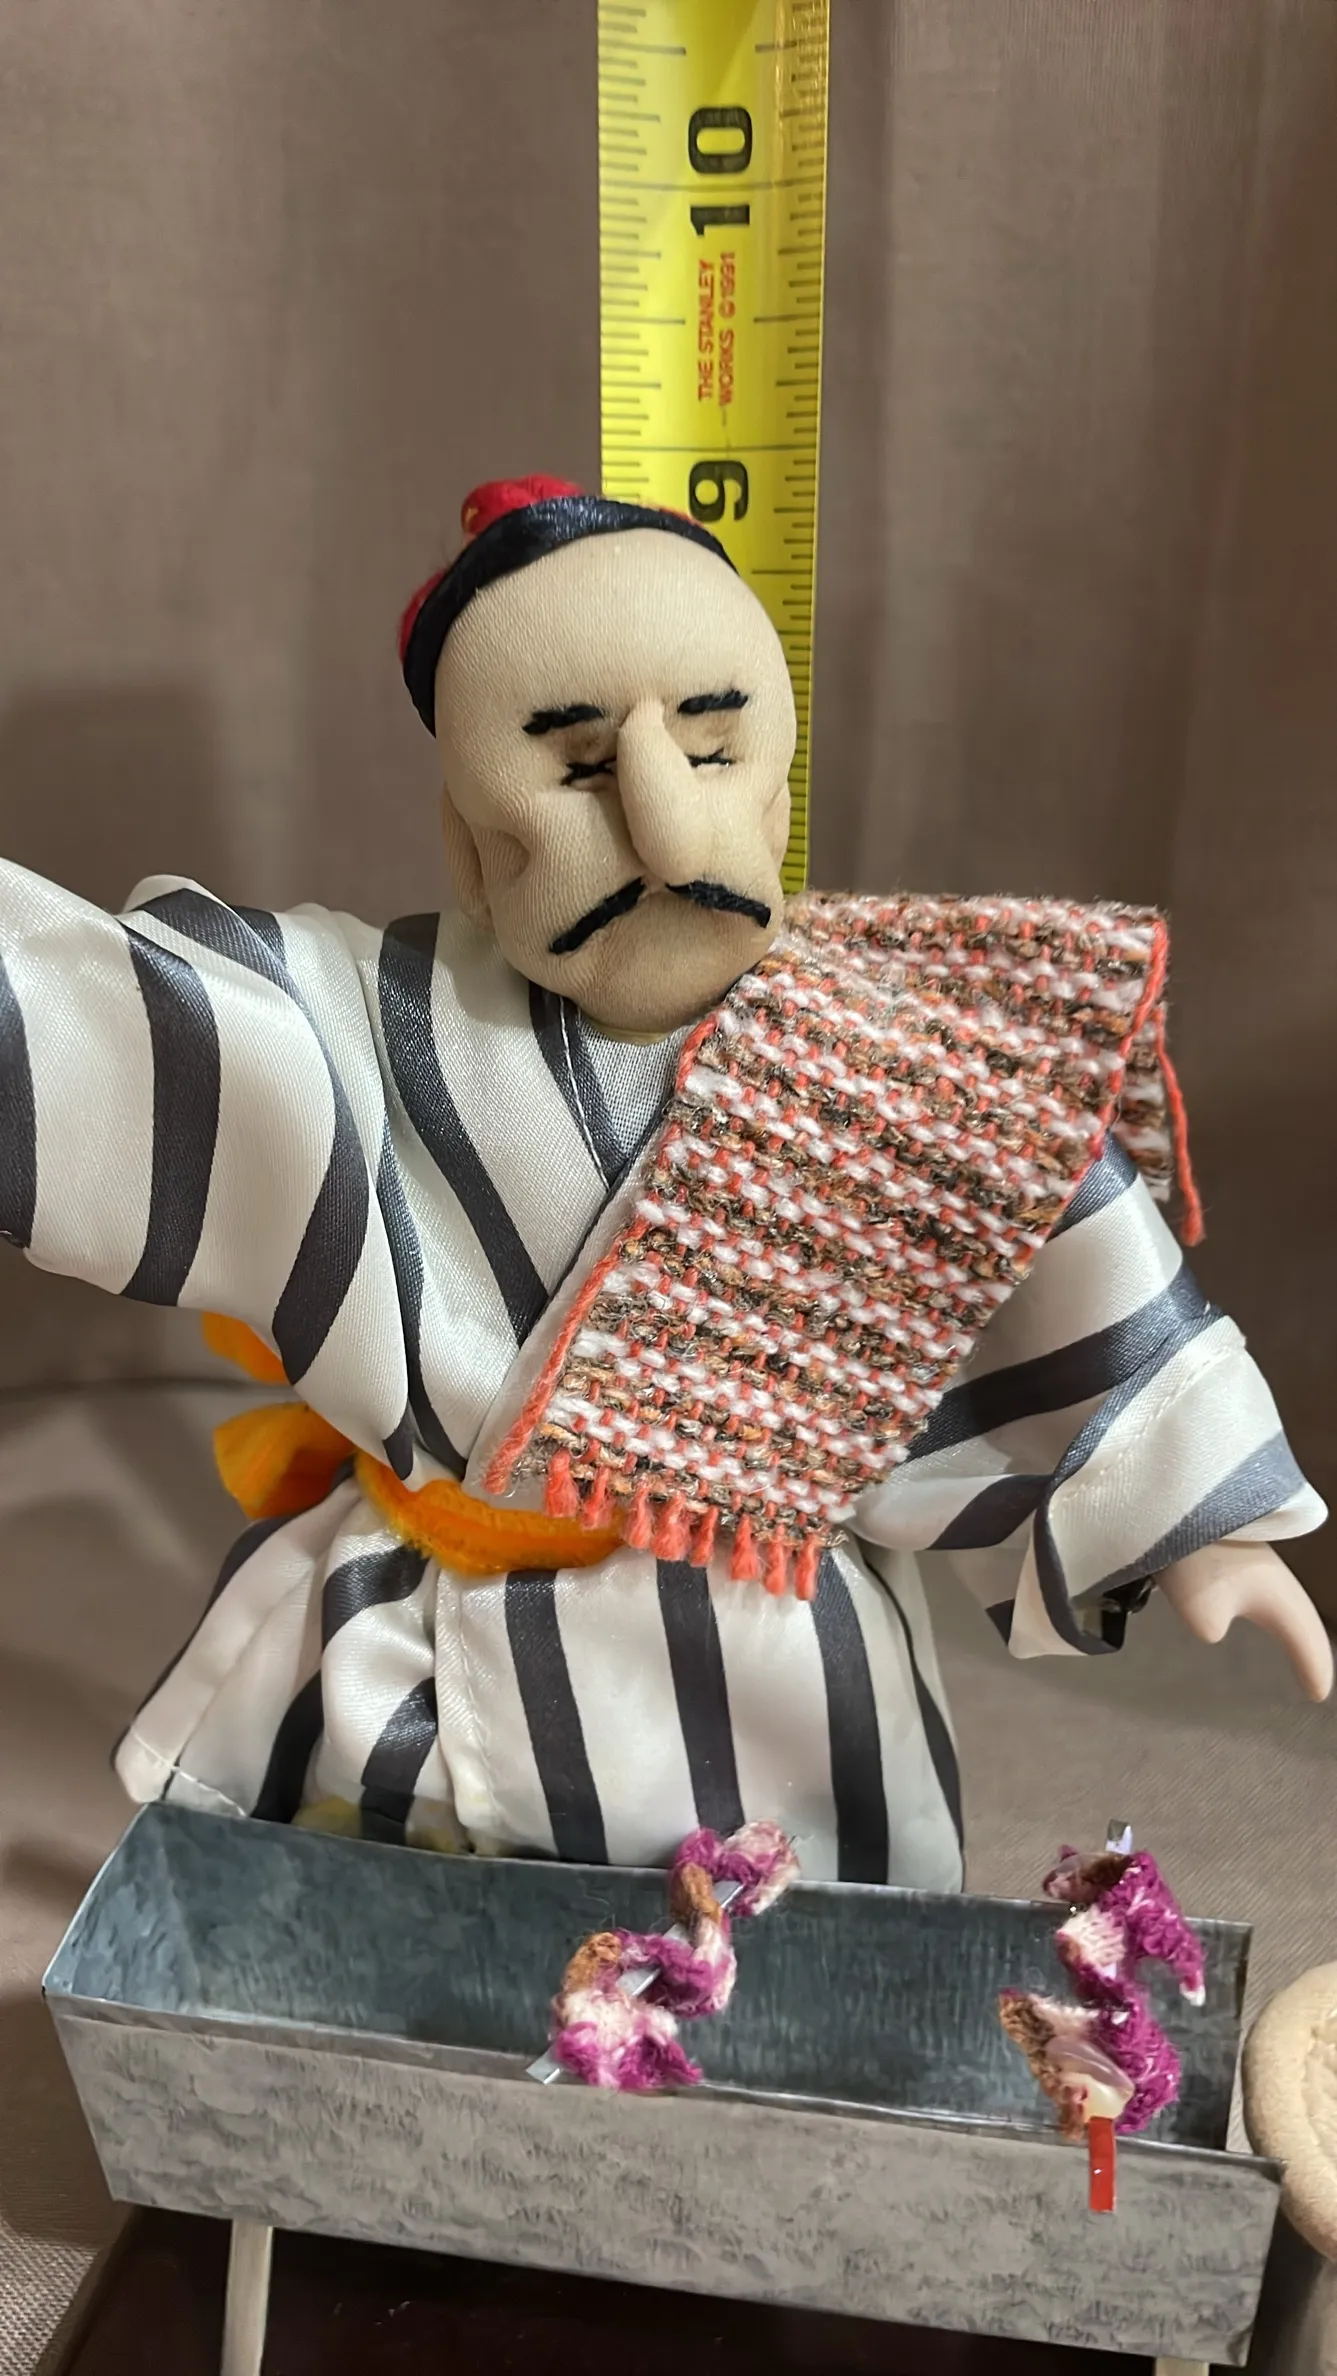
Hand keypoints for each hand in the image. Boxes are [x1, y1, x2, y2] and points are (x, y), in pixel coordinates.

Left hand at [1157, 1541, 1332, 1701]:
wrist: (1174, 1492)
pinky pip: (1249, 1579)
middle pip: (1298, 1614)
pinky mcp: (1228, 1539)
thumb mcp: (1204, 1611)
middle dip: (1307, 1643)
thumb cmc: (1198, 1554)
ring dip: (1282, 1617)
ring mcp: (1251, 1553)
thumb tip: (1210, 1622)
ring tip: (1288, 1639)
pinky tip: (1243, 1599)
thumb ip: (1213, 1628)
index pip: (1306, 1638)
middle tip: (1313, 1675)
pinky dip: (1254, 1597)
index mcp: (1281, 1595)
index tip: (1317, 1694)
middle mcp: (1274, 1573)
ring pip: (1275, 1594)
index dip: (1312, 1667)